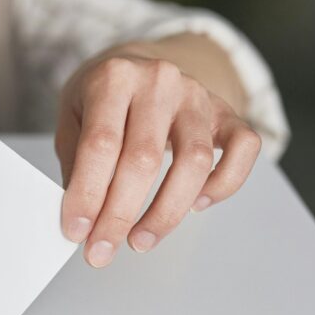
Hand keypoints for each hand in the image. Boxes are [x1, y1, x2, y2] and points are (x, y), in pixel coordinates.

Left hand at [55, 43, 261, 266]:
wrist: (135, 64)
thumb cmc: (99, 96)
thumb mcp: (71, 117)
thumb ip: (75, 162)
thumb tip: (82, 218)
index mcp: (113, 78)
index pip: (100, 144)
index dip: (88, 194)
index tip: (77, 231)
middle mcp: (158, 82)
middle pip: (143, 159)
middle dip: (120, 215)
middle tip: (102, 249)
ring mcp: (197, 95)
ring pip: (194, 162)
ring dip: (166, 212)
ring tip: (140, 240)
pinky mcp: (225, 112)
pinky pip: (243, 150)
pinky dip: (224, 185)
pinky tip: (196, 205)